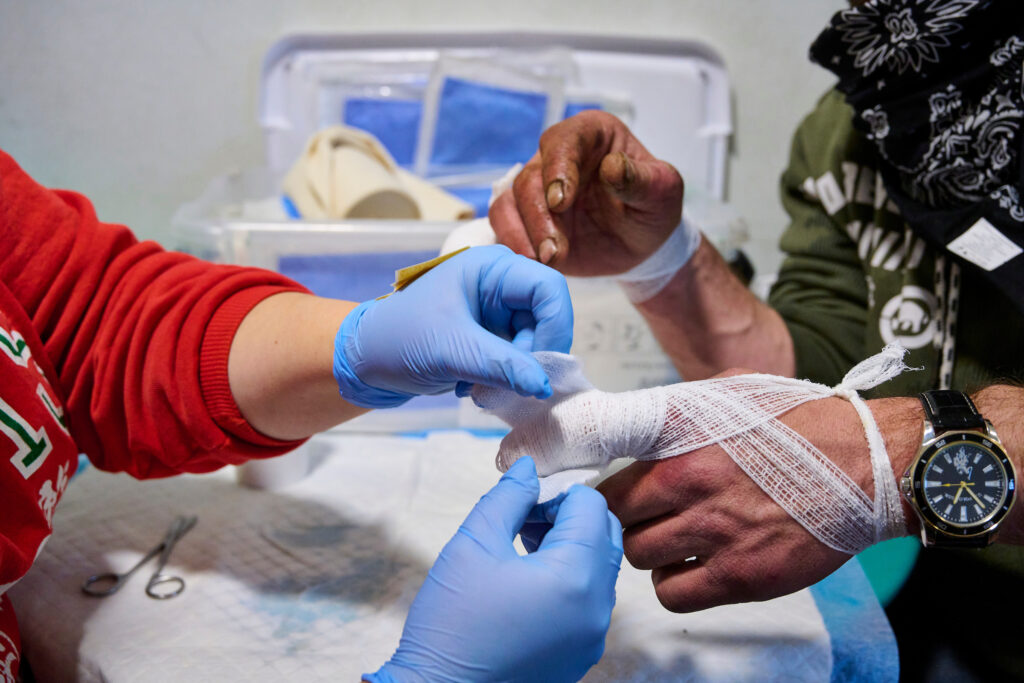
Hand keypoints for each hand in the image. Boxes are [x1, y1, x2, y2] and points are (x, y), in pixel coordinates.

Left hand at [333, 245, 572, 406]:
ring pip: (534, 342)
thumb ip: (502, 366)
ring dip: (515, 372)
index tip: (542, 367)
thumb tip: (545, 385)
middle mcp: (497, 284)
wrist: (362, 362)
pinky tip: (474, 387)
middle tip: (508, 384)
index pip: (549, 289)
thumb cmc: (398, 340)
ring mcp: (494, 311)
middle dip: (532, 355)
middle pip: (546, 317)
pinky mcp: (488, 336)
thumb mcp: (452, 352)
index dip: (555, 327)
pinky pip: (516, 357)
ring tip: (481, 388)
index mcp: (490, 268)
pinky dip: (504, 377)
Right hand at [366, 457, 623, 682]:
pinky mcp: (582, 653)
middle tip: (525, 521)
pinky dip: (571, 579)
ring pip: (601, 567)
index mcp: (575, 577)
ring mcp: (593, 636)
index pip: (592, 507)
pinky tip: (527, 582)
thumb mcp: (473, 544)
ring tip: (522, 548)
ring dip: (570, 546)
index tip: (524, 503)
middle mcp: (597, 609)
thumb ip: (508, 498)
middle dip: (570, 517)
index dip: (559, 493)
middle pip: (604, 535)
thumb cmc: (452, 622)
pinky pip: (592, 601)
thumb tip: (529, 468)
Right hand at [488, 110, 684, 275]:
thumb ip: (641, 179)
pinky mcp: (526, 219)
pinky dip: (512, 245)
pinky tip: (531, 265)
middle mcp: (557, 158)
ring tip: (546, 262)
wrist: (642, 245)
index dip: (557, 168)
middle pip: (530, 177)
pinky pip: (504, 226)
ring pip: (508, 202)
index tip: (560, 201)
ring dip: (522, 234)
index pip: (563, 141)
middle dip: (538, 216)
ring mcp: (538, 189)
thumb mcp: (664, 191)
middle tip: (554, 251)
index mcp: (591, 135)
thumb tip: (612, 168)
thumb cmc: (654, 208)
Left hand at [597, 394, 885, 612]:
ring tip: (676, 542)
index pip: (610, 484)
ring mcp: (715, 535)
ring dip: (653, 554)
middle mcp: (691, 490)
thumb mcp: (730, 395)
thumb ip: (677, 414)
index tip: (617, 498)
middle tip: (650, 519)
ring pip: (641, 559)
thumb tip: (637, 425)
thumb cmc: (801, 425)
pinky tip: (694, 568)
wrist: (865, 463)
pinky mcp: (742, 575)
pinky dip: (676, 586)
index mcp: (681, 447)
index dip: (608, 494)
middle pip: (620, 524)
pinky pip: (676, 595)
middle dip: (631, 522)